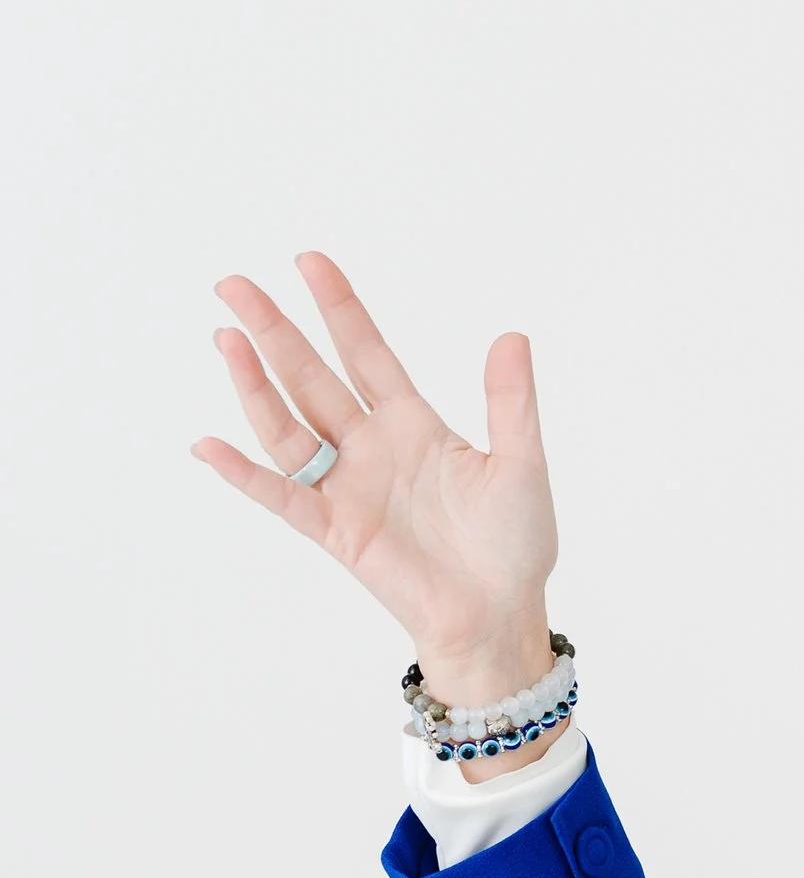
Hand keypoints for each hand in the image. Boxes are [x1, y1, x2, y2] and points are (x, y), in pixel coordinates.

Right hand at [191, 250, 558, 702]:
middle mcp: (371, 448)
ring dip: (254, 384)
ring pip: (288, 425)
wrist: (499, 616)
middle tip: (234, 284)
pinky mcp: (336, 531)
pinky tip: (208, 446)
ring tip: (226, 337)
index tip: (309, 261)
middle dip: (275, 331)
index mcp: (414, 425)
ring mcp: (348, 487)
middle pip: (311, 377)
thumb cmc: (514, 547)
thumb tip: (513, 336)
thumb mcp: (521, 464)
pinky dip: (244, 474)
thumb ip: (511, 403)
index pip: (366, 353)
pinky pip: (282, 496)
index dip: (339, 308)